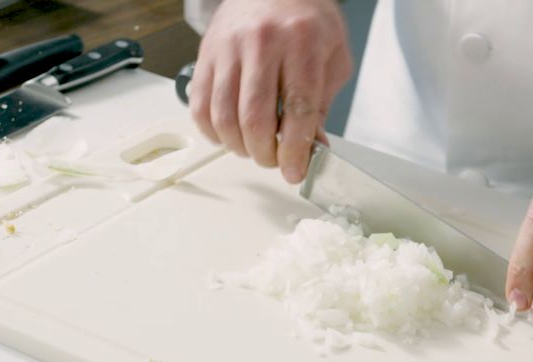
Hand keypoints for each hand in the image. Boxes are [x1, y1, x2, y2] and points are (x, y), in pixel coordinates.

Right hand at [189, 0, 351, 182]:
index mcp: (302, 42)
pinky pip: (200, 105)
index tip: (294, 171)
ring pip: (224, 116)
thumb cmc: (306, 20)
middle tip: (272, 160)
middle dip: (264, 153)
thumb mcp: (332, 57)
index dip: (294, 149)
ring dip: (238, 146)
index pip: (297, 108)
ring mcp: (229, 48)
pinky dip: (212, 131)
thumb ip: (321, 104)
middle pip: (256, 117)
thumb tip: (312, 148)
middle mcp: (263, 42)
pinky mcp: (206, 54)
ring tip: (251, 148)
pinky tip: (227, 135)